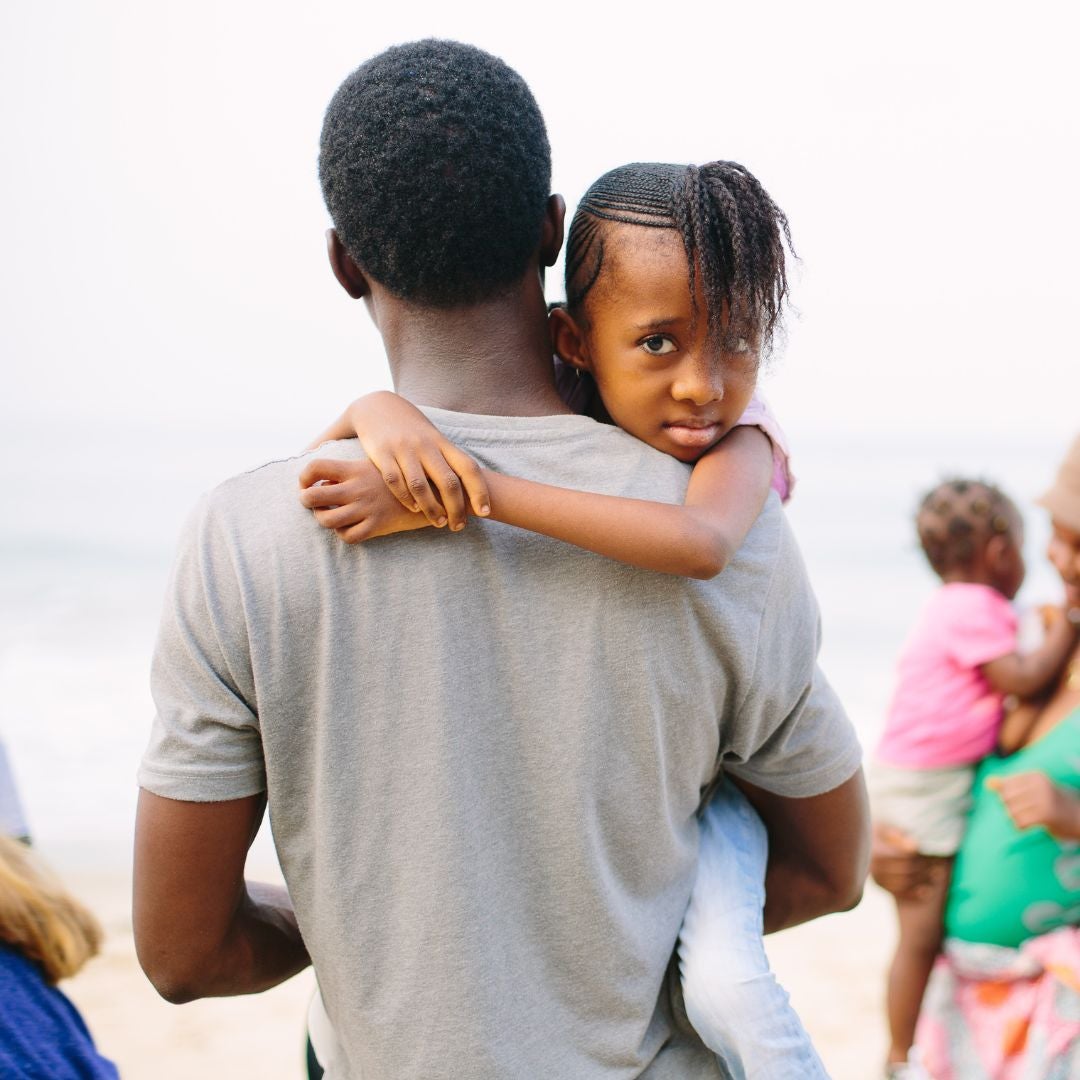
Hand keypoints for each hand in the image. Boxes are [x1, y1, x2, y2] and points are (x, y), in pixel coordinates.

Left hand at [299, 459, 433, 542]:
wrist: (432, 491)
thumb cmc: (399, 475)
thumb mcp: (375, 463)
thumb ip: (348, 469)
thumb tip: (322, 480)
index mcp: (355, 468)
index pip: (315, 466)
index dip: (304, 476)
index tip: (306, 482)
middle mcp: (357, 488)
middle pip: (312, 496)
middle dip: (306, 500)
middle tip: (310, 501)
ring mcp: (366, 508)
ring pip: (326, 520)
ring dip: (322, 518)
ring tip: (328, 514)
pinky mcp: (377, 525)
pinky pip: (348, 536)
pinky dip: (342, 533)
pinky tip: (347, 526)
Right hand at [344, 392, 489, 530]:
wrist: (378, 408)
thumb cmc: (413, 431)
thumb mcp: (434, 440)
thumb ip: (450, 462)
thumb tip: (474, 490)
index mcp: (443, 443)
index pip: (468, 468)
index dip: (480, 491)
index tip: (485, 513)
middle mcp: (426, 445)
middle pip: (448, 482)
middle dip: (456, 508)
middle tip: (457, 526)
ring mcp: (404, 449)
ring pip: (421, 486)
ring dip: (431, 508)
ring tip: (438, 522)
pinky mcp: (382, 453)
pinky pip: (395, 481)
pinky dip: (405, 498)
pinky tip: (413, 509)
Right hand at [868, 823, 935, 901]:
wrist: (857, 840)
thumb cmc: (878, 832)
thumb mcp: (884, 826)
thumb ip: (898, 833)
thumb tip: (914, 845)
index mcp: (876, 848)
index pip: (905, 855)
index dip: (920, 855)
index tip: (930, 852)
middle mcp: (873, 864)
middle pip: (906, 868)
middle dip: (926, 866)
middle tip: (939, 863)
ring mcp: (875, 876)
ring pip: (904, 882)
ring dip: (923, 879)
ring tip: (937, 874)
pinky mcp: (879, 884)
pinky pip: (898, 893)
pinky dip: (914, 894)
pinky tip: (927, 891)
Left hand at [987, 771, 1079, 839]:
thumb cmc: (1055, 803)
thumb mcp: (1034, 789)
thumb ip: (1009, 785)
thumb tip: (987, 783)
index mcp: (1035, 775)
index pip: (1005, 785)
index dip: (1007, 797)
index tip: (1021, 802)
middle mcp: (1039, 785)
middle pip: (1006, 797)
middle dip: (1009, 808)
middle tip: (1022, 813)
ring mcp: (1043, 799)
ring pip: (1011, 810)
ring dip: (1015, 818)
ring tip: (1026, 819)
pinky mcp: (1046, 815)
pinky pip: (1020, 821)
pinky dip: (1020, 826)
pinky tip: (1027, 826)